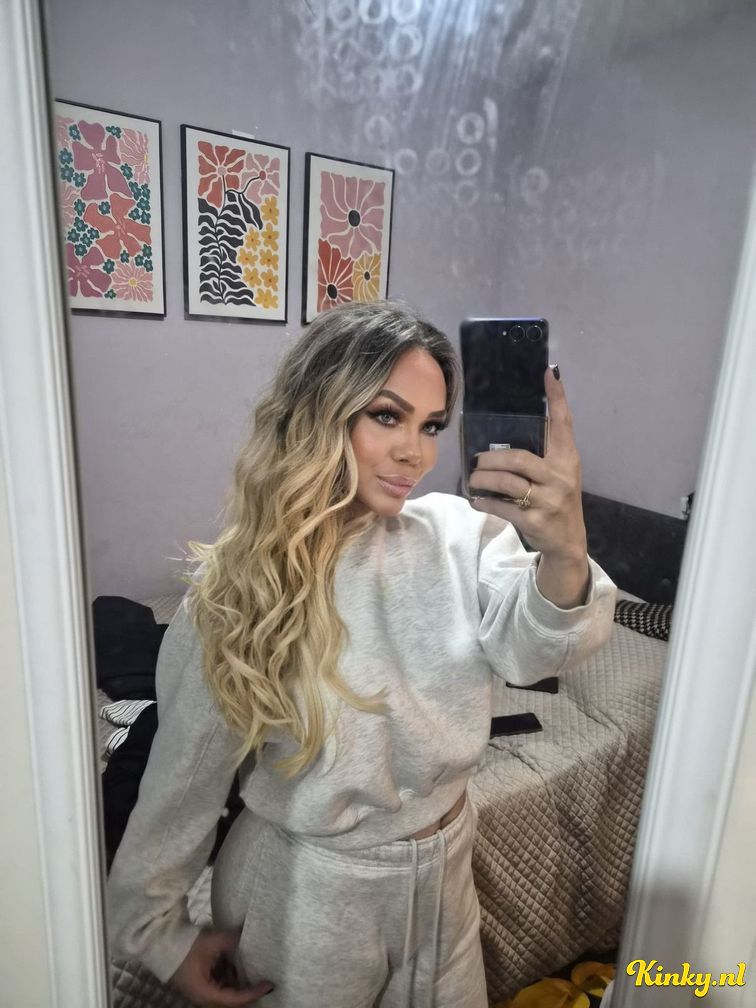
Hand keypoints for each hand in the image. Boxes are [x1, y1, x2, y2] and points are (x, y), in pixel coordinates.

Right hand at [170, 930, 273, 1006]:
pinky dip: (230, 977)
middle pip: (232, 1001)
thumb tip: (250, 932)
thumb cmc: (185, 946)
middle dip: (249, 992)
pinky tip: (236, 964)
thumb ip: (233, 939)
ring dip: (239, 984)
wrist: (160, 944)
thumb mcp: (212, 942)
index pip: (236, 999)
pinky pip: (219, 985)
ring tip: (253, 970)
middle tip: (264, 980)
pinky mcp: (199, 983)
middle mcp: (204, 997)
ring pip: (226, 994)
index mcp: (206, 993)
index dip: (254, 992)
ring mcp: (201, 991)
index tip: (269, 984)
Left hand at [468, 366, 589, 607]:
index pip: (563, 424)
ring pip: (507, 482)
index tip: (550, 373)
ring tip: (474, 480)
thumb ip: (542, 456)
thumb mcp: (559, 476)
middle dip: (491, 459)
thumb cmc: (557, 501)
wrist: (568, 542)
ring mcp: (548, 501)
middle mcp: (560, 478)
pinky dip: (485, 503)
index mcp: (568, 460)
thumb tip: (504, 439)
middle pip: (518, 458)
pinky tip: (477, 500)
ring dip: (483, 480)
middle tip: (477, 461)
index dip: (557, 398)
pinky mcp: (534, 521)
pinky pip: (502, 507)